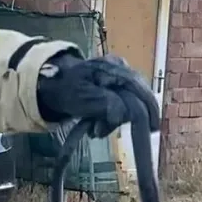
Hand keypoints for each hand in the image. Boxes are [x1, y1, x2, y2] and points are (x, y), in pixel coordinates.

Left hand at [36, 52, 160, 137]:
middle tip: (102, 132)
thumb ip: (106, 105)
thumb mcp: (83, 98)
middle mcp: (121, 71)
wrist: (50, 83)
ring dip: (112, 122)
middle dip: (122, 119)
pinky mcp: (113, 89)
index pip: (140, 90)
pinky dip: (109, 119)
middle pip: (137, 98)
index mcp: (115, 68)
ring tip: (93, 129)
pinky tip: (95, 125)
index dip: (148, 110)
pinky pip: (120, 106)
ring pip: (128, 105)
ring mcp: (118, 79)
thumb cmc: (66, 89)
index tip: (152, 130)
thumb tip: (125, 115)